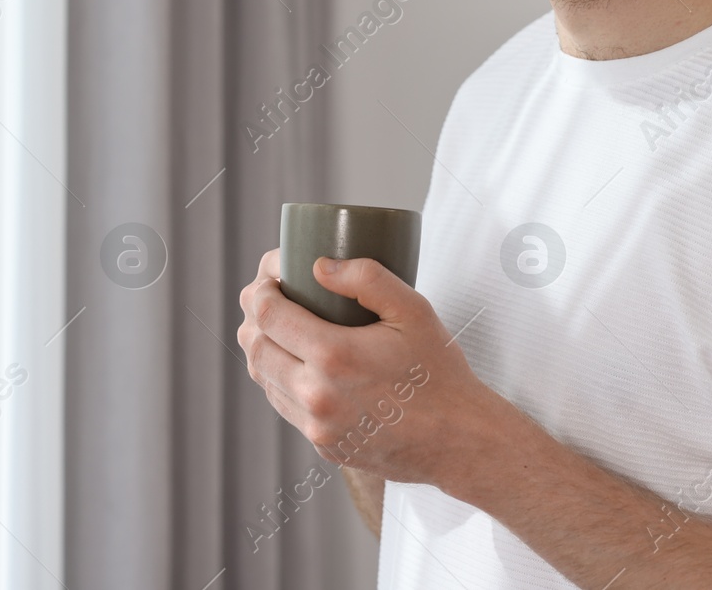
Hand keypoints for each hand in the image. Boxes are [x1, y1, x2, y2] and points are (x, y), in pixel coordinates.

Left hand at [236, 248, 502, 486]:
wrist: (458, 440)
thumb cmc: (439, 372)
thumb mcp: (414, 310)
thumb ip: (367, 279)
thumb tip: (318, 266)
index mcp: (334, 357)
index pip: (267, 315)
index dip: (260, 289)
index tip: (271, 277)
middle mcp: (316, 396)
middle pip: (254, 347)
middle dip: (253, 315)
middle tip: (268, 296)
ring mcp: (316, 426)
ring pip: (262, 378)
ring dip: (261, 346)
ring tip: (277, 325)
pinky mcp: (322, 446)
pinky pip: (283, 405)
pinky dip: (280, 377)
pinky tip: (296, 360)